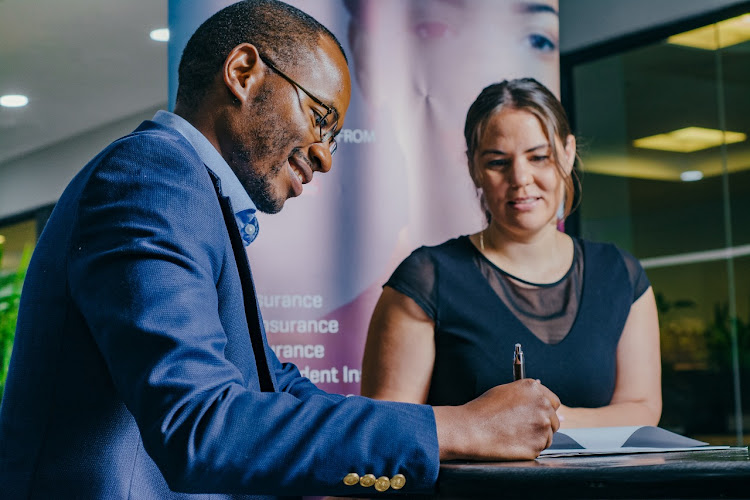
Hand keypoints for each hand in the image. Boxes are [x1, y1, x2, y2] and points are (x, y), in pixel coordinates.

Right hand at [434, 379, 559, 460]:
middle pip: (554, 419)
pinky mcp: (538, 445)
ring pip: (548, 436)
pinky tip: (513, 443)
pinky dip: (530, 448)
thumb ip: (526, 394)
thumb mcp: (505, 391)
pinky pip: (540, 449)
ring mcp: (542, 425)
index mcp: (534, 389)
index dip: (545, 410)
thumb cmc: (482, 410)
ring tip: (514, 435)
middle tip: (523, 428)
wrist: (470, 429)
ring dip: (536, 437)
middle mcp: (542, 405)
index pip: (554, 401)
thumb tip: (539, 397)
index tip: (537, 416)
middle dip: (542, 424)